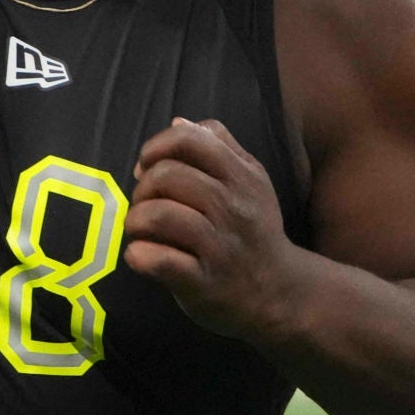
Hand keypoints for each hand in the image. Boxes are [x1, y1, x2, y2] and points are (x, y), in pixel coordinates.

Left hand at [124, 117, 308, 343]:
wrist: (279, 292)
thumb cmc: (254, 231)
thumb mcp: (251, 181)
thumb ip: (219, 147)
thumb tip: (177, 122)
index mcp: (242, 177)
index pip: (190, 140)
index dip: (157, 146)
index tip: (147, 165)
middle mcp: (233, 208)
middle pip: (167, 175)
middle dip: (142, 188)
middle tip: (145, 204)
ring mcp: (219, 247)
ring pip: (159, 214)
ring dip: (136, 220)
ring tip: (141, 230)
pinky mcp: (203, 283)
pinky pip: (157, 259)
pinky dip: (138, 255)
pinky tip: (142, 255)